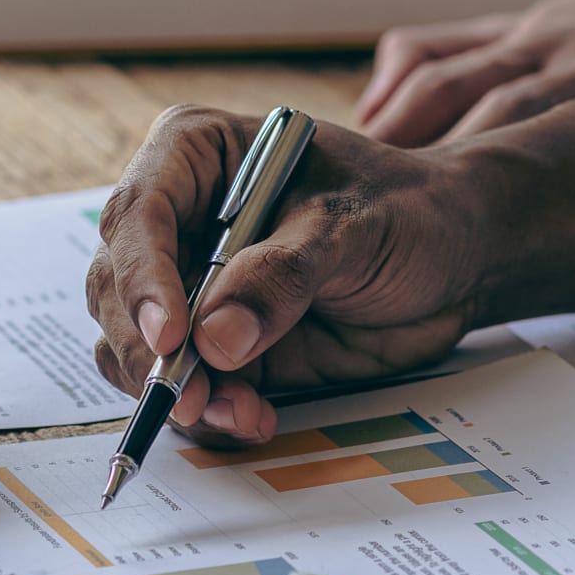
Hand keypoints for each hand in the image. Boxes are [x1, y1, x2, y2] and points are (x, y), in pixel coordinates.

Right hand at [86, 98, 574, 443]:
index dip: (142, 278)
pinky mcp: (214, 343)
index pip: (140, 214)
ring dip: (177, 390)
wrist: (456, 259)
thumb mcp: (352, 230)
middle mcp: (178, 220)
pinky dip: (208, 412)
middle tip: (191, 395)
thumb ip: (282, 277)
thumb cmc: (408, 212)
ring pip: (136, 346)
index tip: (169, 338)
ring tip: (239, 411)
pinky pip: (182, 386)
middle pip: (119, 288)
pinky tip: (253, 418)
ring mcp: (191, 285)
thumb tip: (215, 339)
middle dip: (149, 350)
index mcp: (197, 156)